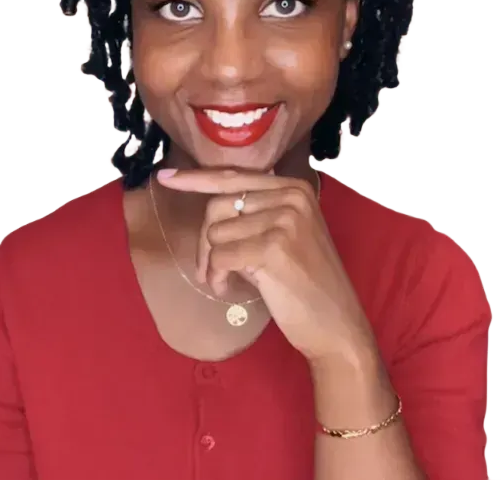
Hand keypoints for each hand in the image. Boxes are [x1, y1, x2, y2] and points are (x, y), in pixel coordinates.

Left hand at [155, 167, 379, 370]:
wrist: (338, 326)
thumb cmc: (306, 283)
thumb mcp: (285, 234)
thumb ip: (255, 213)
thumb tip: (207, 201)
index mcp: (294, 188)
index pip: (233, 177)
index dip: (196, 178)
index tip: (165, 177)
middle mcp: (292, 196)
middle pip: (218, 205)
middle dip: (204, 240)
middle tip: (209, 270)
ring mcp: (285, 220)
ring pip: (216, 232)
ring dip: (210, 264)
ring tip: (227, 282)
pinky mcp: (274, 248)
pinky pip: (220, 256)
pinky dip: (216, 277)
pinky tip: (229, 290)